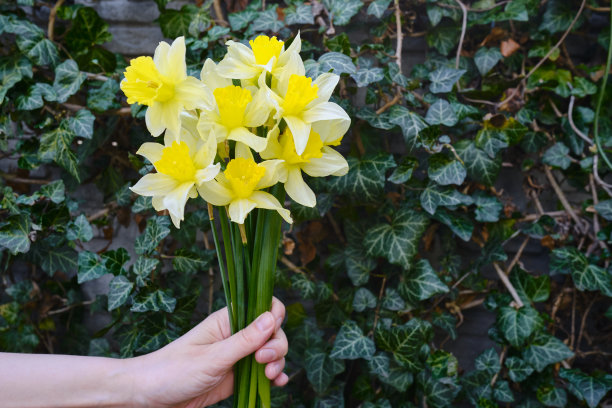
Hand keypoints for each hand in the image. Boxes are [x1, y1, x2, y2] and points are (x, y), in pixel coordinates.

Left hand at [131, 298, 288, 407]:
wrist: (149, 397)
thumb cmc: (173, 371)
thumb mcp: (212, 357)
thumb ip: (244, 340)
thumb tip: (271, 316)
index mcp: (227, 320)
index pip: (262, 305)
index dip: (273, 315)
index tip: (271, 332)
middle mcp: (235, 335)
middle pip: (272, 330)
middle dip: (276, 345)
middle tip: (262, 360)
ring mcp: (238, 356)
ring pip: (271, 352)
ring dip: (277, 362)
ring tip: (269, 376)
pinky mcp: (237, 376)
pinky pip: (262, 372)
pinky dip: (274, 376)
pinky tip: (277, 383)